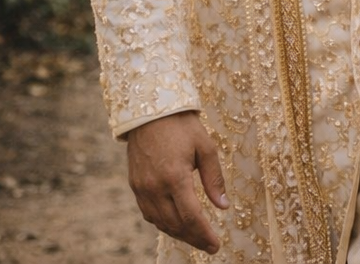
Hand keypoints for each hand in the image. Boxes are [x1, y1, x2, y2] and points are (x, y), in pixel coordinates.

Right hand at [125, 111, 227, 253]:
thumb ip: (214, 179)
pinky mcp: (135, 186)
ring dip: (179, 234)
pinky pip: (149, 213)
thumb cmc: (183, 127)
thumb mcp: (206, 148)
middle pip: (175, 224)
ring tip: (197, 238)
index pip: (191, 216)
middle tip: (210, 246)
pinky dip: (164, 223)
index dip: (204, 234)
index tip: (216, 245)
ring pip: (160, 222)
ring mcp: (142, 188)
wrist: (150, 112)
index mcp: (175, 177)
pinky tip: (177, 224)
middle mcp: (155, 187)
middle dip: (194, 238)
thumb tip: (223, 206)